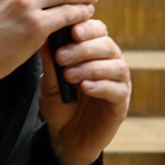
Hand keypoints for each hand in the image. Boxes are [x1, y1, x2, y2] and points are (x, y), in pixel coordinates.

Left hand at [38, 18, 129, 164]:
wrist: (65, 136)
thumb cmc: (59, 104)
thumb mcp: (49, 81)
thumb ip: (49, 61)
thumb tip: (42, 36)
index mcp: (93, 51)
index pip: (97, 30)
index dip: (87, 28)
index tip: (71, 31)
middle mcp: (109, 63)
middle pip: (107, 45)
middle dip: (83, 49)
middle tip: (61, 57)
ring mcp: (118, 82)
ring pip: (116, 66)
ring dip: (91, 67)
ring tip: (69, 76)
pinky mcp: (121, 103)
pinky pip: (118, 90)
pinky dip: (101, 86)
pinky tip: (85, 87)